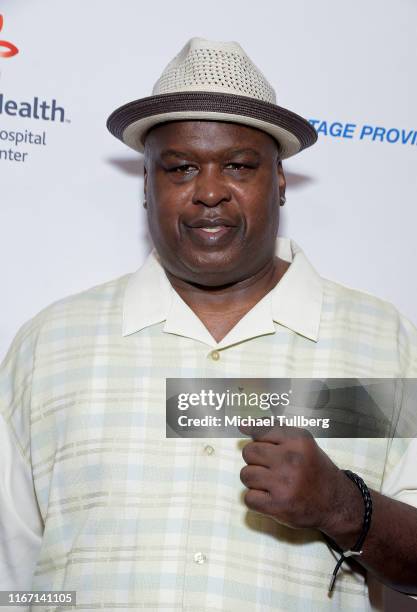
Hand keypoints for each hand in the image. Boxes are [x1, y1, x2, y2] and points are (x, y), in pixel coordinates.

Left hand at [239, 422, 354, 533]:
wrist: (335, 502)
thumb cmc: (314, 469)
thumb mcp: (301, 442)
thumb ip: (273, 430)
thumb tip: (241, 425)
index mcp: (298, 440)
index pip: (259, 430)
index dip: (259, 440)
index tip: (263, 446)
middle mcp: (291, 459)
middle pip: (249, 452)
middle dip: (255, 460)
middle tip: (271, 467)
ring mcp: (283, 483)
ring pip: (246, 474)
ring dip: (254, 480)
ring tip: (271, 482)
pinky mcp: (278, 505)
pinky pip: (248, 498)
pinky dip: (256, 499)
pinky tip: (271, 497)